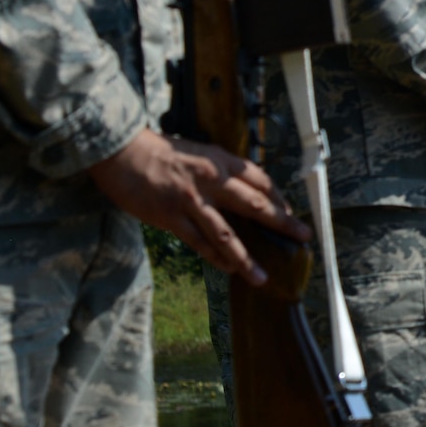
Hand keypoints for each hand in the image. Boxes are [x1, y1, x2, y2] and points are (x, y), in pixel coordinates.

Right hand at [89, 129, 306, 285]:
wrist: (122, 152)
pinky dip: (216, 258)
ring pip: (227, 235)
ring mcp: (192, 201)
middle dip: (282, 222)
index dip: (278, 196)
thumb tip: (237, 187)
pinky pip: (199, 243)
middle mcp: (212, 179)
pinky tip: (229, 269)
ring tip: (263, 277)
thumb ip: (218, 169)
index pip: (259, 179)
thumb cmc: (158, 150)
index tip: (290, 211)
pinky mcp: (172, 218)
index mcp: (220, 159)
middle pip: (255, 204)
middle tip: (303, 236)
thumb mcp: (197, 151)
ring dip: (247, 259)